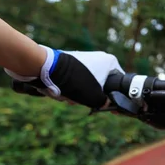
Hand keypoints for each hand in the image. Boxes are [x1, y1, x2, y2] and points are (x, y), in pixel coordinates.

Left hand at [5, 45, 123, 108]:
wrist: (46, 68)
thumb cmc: (75, 81)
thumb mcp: (95, 98)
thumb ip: (105, 103)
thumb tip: (106, 104)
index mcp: (109, 62)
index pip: (119, 81)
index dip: (115, 96)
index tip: (109, 106)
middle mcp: (98, 58)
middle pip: (100, 84)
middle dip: (89, 96)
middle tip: (82, 101)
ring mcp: (82, 59)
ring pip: (84, 83)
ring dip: (77, 94)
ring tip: (68, 97)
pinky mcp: (69, 63)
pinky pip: (73, 80)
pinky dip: (68, 87)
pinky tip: (60, 92)